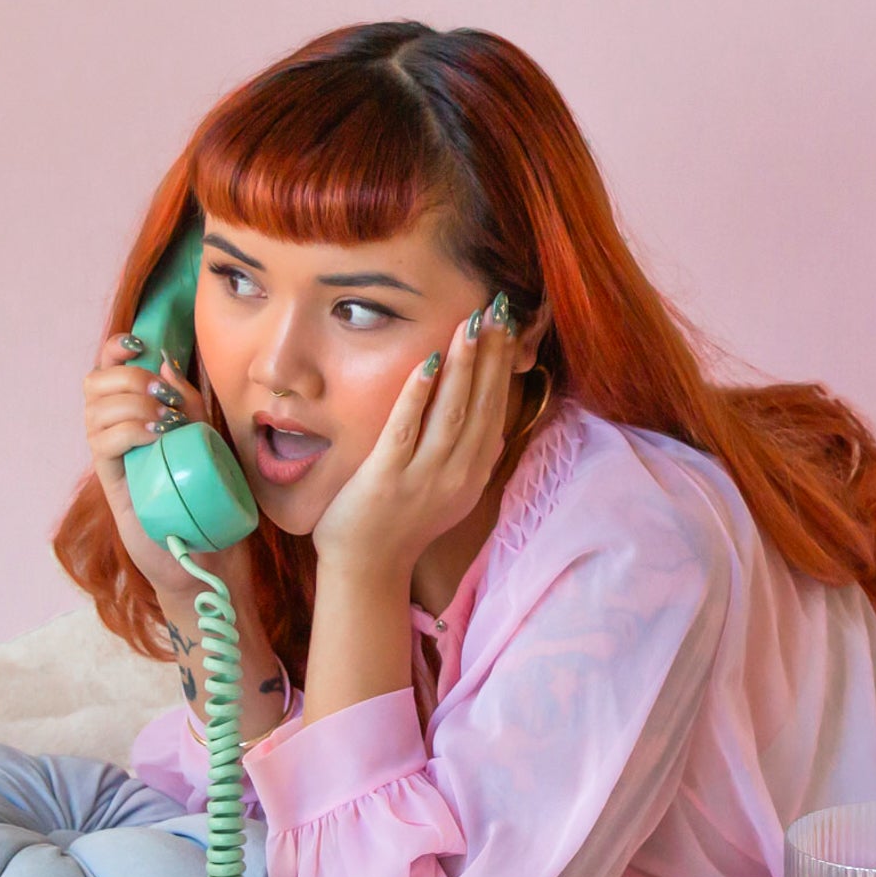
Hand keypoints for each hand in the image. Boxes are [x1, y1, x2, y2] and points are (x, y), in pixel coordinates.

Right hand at [82, 333, 249, 597]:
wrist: (206, 555)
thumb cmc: (207, 496)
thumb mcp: (207, 439)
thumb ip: (188, 404)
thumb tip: (166, 365)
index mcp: (135, 414)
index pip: (109, 370)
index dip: (115, 349)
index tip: (139, 344)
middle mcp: (116, 432)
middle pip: (94, 384)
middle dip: (126, 376)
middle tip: (161, 395)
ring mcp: (112, 458)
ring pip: (95, 411)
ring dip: (130, 403)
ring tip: (163, 420)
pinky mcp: (113, 484)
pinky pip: (102, 445)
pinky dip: (127, 430)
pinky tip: (154, 435)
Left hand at [310, 296, 520, 576]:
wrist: (368, 567)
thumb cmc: (403, 522)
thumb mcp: (449, 489)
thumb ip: (468, 454)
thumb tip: (488, 419)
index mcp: (474, 472)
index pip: (495, 409)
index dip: (502, 365)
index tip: (507, 325)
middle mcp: (458, 474)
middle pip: (481, 404)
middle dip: (490, 354)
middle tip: (496, 309)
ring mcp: (424, 477)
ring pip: (452, 412)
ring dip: (463, 365)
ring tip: (470, 324)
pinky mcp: (388, 478)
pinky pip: (406, 429)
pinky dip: (418, 393)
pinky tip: (427, 360)